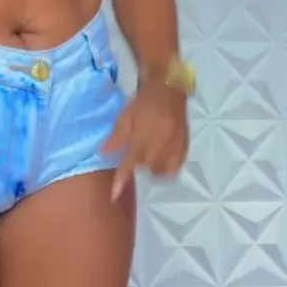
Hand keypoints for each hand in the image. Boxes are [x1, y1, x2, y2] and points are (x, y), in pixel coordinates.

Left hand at [102, 79, 188, 200]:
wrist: (167, 90)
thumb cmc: (142, 104)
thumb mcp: (124, 118)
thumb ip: (115, 139)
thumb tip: (101, 154)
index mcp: (141, 137)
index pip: (128, 164)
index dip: (121, 180)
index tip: (114, 196)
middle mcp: (158, 144)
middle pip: (145, 168)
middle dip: (138, 164)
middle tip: (137, 152)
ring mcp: (173, 146)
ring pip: (160, 170)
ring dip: (152, 168)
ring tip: (150, 156)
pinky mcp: (184, 146)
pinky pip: (176, 168)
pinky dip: (167, 169)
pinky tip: (162, 160)